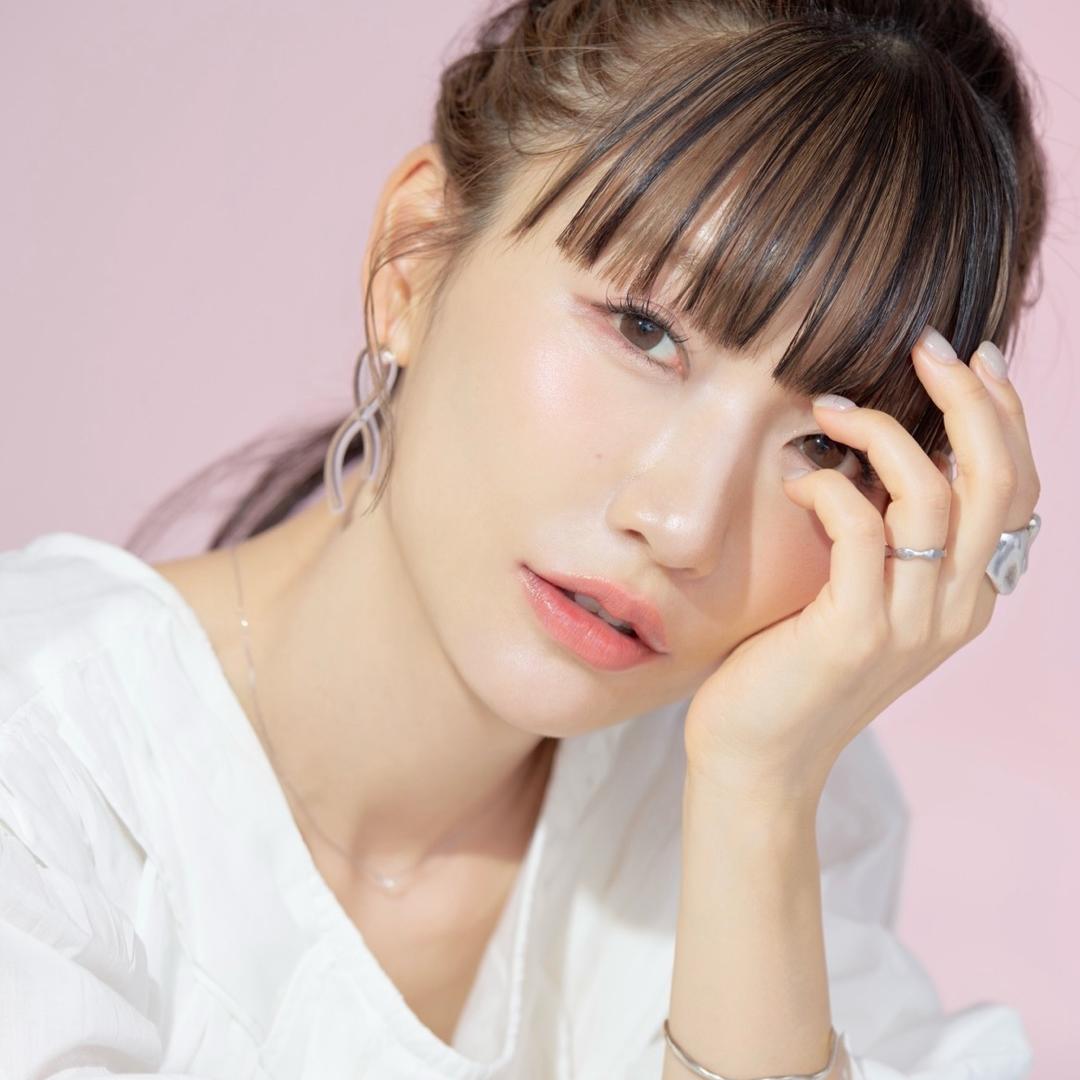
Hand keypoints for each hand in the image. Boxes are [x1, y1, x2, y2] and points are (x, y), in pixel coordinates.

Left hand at [683, 326, 1040, 804]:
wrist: (761, 756)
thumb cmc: (794, 665)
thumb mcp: (859, 597)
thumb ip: (889, 539)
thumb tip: (881, 451)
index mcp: (967, 596)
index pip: (1016, 492)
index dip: (1004, 418)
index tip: (972, 359)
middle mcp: (956, 608)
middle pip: (996, 482)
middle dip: (970, 401)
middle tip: (929, 348)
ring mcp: (912, 624)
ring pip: (935, 497)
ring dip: (883, 434)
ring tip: (829, 408)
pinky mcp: (856, 633)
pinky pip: (860, 530)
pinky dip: (830, 489)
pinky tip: (797, 479)